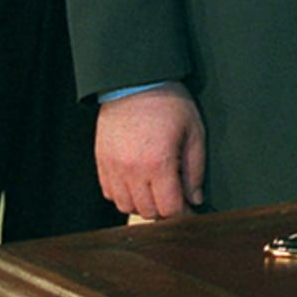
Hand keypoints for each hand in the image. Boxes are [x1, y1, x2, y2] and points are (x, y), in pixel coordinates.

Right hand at [95, 83, 205, 218]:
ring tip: (156, 190)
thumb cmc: (168, 103)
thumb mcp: (194, 132)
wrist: (135, 83)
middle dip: (165, 210)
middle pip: (147, 212)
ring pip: (126, 206)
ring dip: (143, 204)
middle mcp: (132, 170)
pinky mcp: (101, 163)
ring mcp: (113, 168)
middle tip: (176, 199)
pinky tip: (137, 183)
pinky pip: (109, 193)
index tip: (190, 210)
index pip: (169, 208)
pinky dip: (124, 195)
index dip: (183, 213)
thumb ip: (195, 169)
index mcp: (159, 163)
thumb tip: (195, 197)